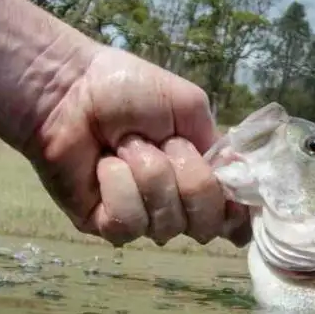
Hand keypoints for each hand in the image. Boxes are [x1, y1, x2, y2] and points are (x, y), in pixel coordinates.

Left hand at [25, 46, 251, 247]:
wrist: (70, 88)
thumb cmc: (130, 90)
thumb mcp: (190, 108)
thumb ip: (220, 149)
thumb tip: (243, 189)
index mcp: (201, 179)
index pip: (231, 217)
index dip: (234, 212)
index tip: (229, 193)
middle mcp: (176, 205)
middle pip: (204, 223)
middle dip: (188, 178)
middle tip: (162, 143)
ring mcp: (142, 219)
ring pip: (166, 222)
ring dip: (148, 173)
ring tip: (125, 146)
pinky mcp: (105, 225)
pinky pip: (129, 221)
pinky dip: (119, 187)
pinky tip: (106, 165)